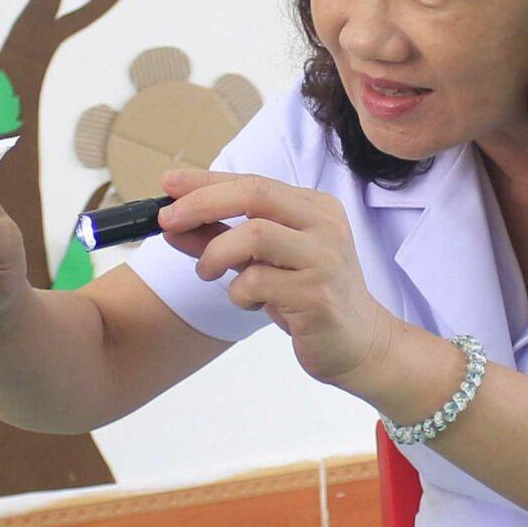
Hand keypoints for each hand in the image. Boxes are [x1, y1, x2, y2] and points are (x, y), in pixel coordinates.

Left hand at [159, 169, 400, 386]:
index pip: (252, 182)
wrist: (360, 344)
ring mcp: (324, 258)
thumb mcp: (264, 262)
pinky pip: (257, 282)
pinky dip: (238, 292)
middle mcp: (324, 224)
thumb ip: (223, 239)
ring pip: (253, 235)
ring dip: (215, 253)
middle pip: (254, 194)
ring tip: (208, 272)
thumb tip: (173, 224)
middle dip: (202, 204)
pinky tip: (252, 302)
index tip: (167, 185)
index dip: (205, 182)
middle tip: (168, 222)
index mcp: (314, 207)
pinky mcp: (318, 295)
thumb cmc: (308, 297)